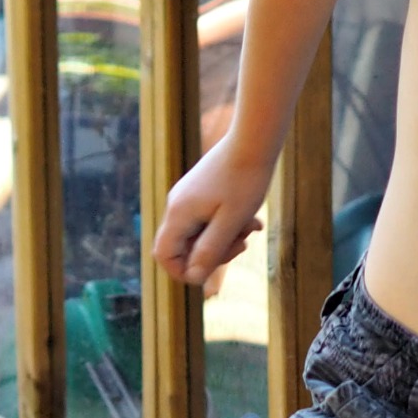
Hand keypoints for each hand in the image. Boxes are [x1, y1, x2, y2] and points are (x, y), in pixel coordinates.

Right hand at [154, 140, 270, 287]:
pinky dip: (228, 224)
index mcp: (179, 214)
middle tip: (243, 244)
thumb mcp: (231, 222)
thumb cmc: (245, 180)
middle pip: (184, 247)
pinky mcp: (201, 192)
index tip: (214, 267)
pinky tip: (251, 219)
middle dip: (214, 253)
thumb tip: (194, 277)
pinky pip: (208, 219)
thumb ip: (211, 250)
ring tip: (252, 227)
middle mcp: (177, 206)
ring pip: (200, 234)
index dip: (185, 271)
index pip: (164, 256)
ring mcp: (188, 198)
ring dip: (226, 239)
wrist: (253, 140)